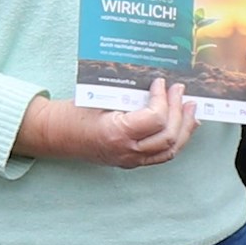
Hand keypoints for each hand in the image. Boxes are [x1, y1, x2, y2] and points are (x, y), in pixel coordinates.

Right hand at [18, 80, 200, 169]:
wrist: (54, 134)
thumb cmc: (72, 113)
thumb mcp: (100, 98)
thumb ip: (129, 96)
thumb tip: (158, 85)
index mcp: (116, 133)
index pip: (155, 119)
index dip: (163, 99)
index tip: (161, 83)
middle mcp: (126, 151)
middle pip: (168, 136)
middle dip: (179, 111)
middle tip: (181, 91)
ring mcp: (129, 160)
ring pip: (170, 150)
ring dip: (184, 128)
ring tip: (191, 109)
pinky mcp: (130, 162)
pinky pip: (161, 155)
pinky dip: (176, 140)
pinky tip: (182, 125)